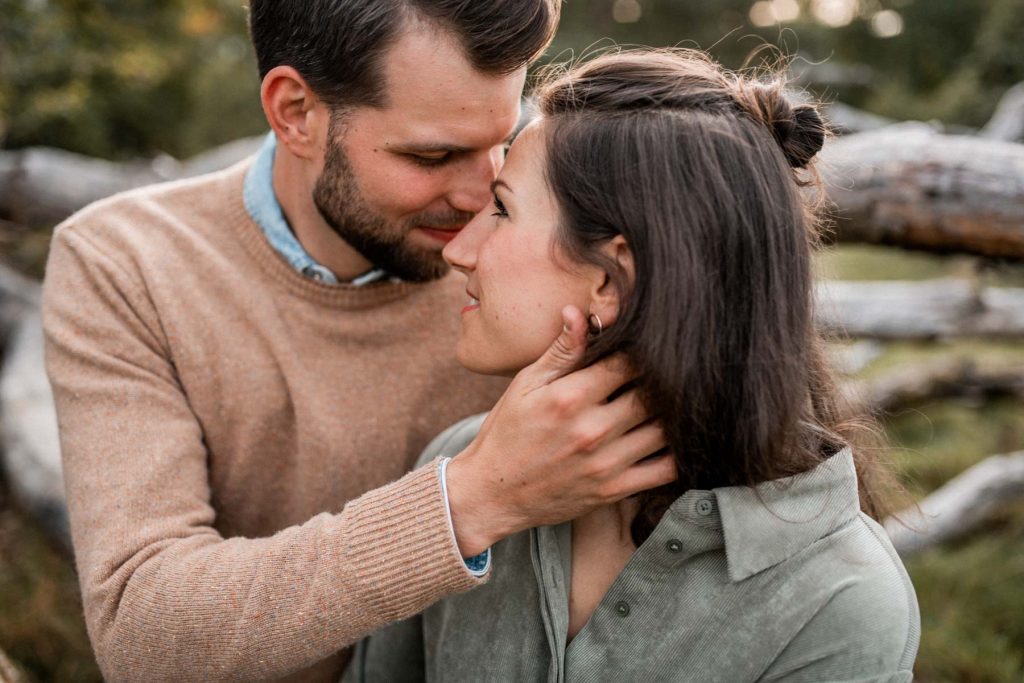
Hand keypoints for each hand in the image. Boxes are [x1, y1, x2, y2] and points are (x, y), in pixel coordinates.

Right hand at [445, 305, 675, 556]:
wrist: (493, 494)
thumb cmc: (507, 433)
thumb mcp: (525, 385)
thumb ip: (560, 351)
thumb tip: (579, 312)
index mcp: (569, 397)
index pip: (628, 362)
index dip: (640, 352)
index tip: (642, 350)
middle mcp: (591, 430)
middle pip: (652, 393)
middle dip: (660, 381)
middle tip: (662, 375)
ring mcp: (605, 464)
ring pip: (664, 429)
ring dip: (671, 413)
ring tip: (666, 403)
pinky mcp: (614, 491)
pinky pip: (665, 470)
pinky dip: (678, 452)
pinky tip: (670, 438)